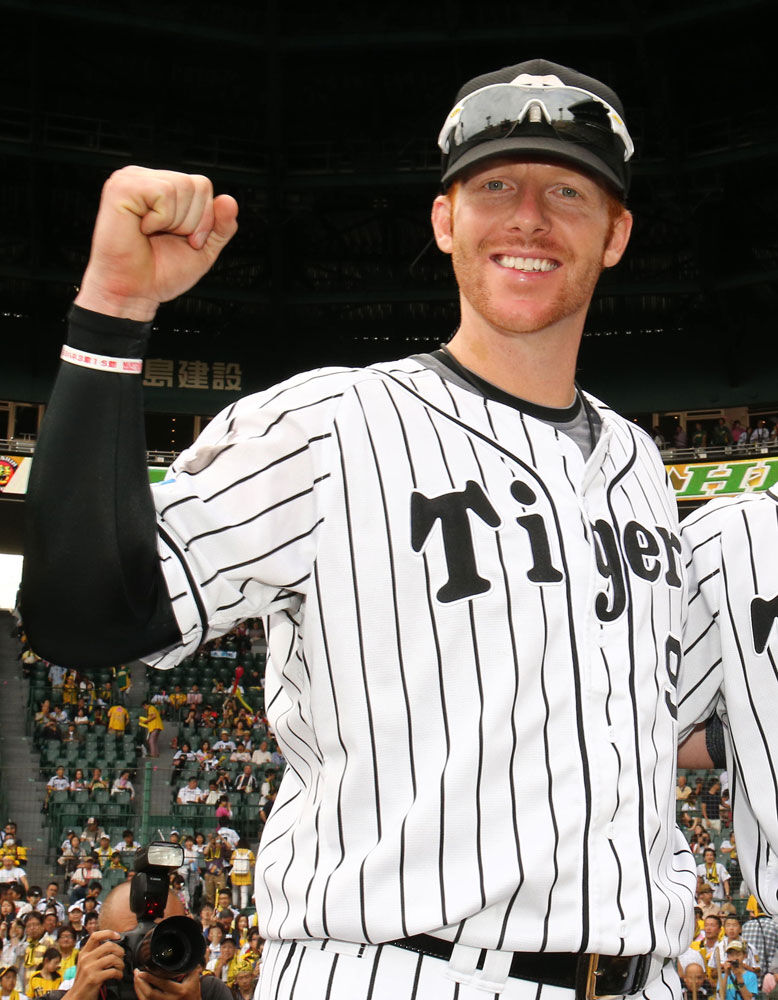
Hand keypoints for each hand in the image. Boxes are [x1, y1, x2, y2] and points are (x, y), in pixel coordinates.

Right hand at [66, 928, 124, 999]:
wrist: (76, 998)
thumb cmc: (84, 981)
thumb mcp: (86, 964)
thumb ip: (96, 954)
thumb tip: (112, 945)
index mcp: (84, 953)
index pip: (95, 936)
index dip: (108, 933)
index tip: (117, 936)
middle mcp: (86, 959)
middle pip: (109, 945)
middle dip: (120, 951)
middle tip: (121, 957)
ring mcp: (89, 968)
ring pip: (113, 958)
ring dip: (121, 963)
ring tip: (120, 968)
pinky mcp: (94, 978)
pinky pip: (113, 971)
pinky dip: (119, 974)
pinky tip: (118, 976)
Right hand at [75, 166, 238, 320]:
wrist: (135, 292)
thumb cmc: (160, 272)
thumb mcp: (204, 248)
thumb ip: (221, 225)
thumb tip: (230, 201)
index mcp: (163, 189)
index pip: (202, 185)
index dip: (204, 218)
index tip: (186, 239)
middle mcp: (147, 180)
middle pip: (197, 185)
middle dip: (192, 222)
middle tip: (167, 238)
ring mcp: (132, 180)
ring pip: (182, 187)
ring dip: (175, 222)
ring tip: (154, 234)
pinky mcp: (121, 187)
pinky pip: (163, 192)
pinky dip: (160, 219)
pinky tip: (143, 229)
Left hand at [134, 965, 202, 999]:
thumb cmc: (193, 992)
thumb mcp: (195, 979)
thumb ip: (192, 965)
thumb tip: (198, 950)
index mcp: (180, 991)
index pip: (162, 984)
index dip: (150, 978)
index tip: (142, 971)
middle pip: (150, 993)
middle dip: (141, 983)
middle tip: (137, 972)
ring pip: (146, 999)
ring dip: (138, 988)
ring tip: (136, 978)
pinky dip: (140, 995)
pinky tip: (139, 988)